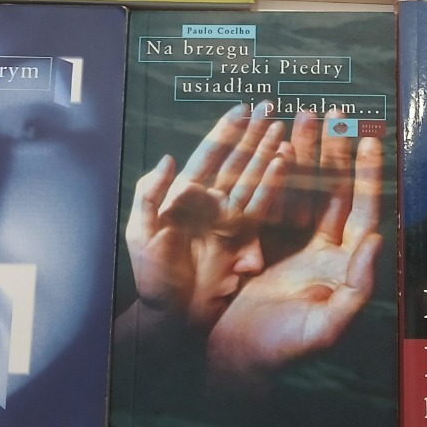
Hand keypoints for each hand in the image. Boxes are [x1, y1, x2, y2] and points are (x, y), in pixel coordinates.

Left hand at [123, 102, 286, 326]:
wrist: (173, 319)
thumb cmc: (152, 278)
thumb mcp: (141, 234)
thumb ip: (150, 195)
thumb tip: (167, 159)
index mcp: (184, 196)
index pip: (208, 156)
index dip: (224, 132)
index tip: (242, 109)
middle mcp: (211, 202)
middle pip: (235, 160)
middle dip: (252, 134)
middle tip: (270, 107)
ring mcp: (231, 218)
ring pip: (253, 177)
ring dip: (267, 152)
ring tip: (282, 127)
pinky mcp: (247, 237)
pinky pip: (264, 205)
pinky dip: (275, 183)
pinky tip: (285, 162)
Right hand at [207, 110, 382, 380]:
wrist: (235, 360)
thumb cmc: (282, 350)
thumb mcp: (323, 329)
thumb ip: (356, 288)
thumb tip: (376, 240)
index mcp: (344, 265)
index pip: (362, 210)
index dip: (366, 175)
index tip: (367, 140)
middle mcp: (325, 248)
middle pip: (335, 188)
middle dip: (335, 150)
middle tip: (336, 113)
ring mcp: (296, 240)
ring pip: (306, 185)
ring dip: (307, 151)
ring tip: (306, 114)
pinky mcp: (268, 239)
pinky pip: (277, 196)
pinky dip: (279, 169)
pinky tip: (278, 143)